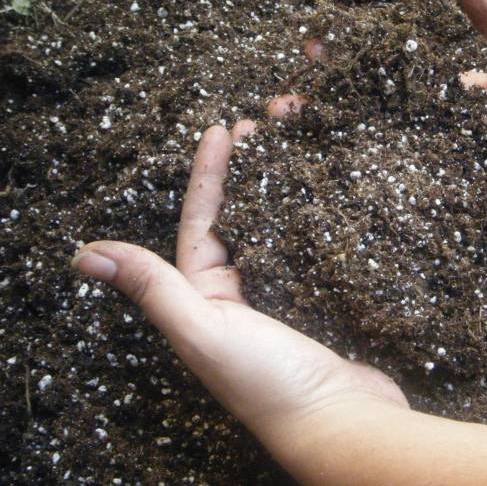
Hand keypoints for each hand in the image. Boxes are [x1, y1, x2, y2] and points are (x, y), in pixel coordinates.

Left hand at [70, 121, 406, 448]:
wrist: (342, 421)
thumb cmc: (268, 381)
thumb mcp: (203, 330)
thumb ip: (153, 289)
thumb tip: (84, 252)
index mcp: (205, 300)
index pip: (201, 223)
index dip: (209, 174)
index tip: (224, 128)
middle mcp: (239, 297)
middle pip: (241, 218)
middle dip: (249, 169)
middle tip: (268, 124)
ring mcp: (283, 298)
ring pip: (279, 228)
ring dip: (284, 186)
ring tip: (300, 146)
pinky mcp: (320, 302)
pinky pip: (311, 249)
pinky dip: (317, 219)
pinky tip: (331, 195)